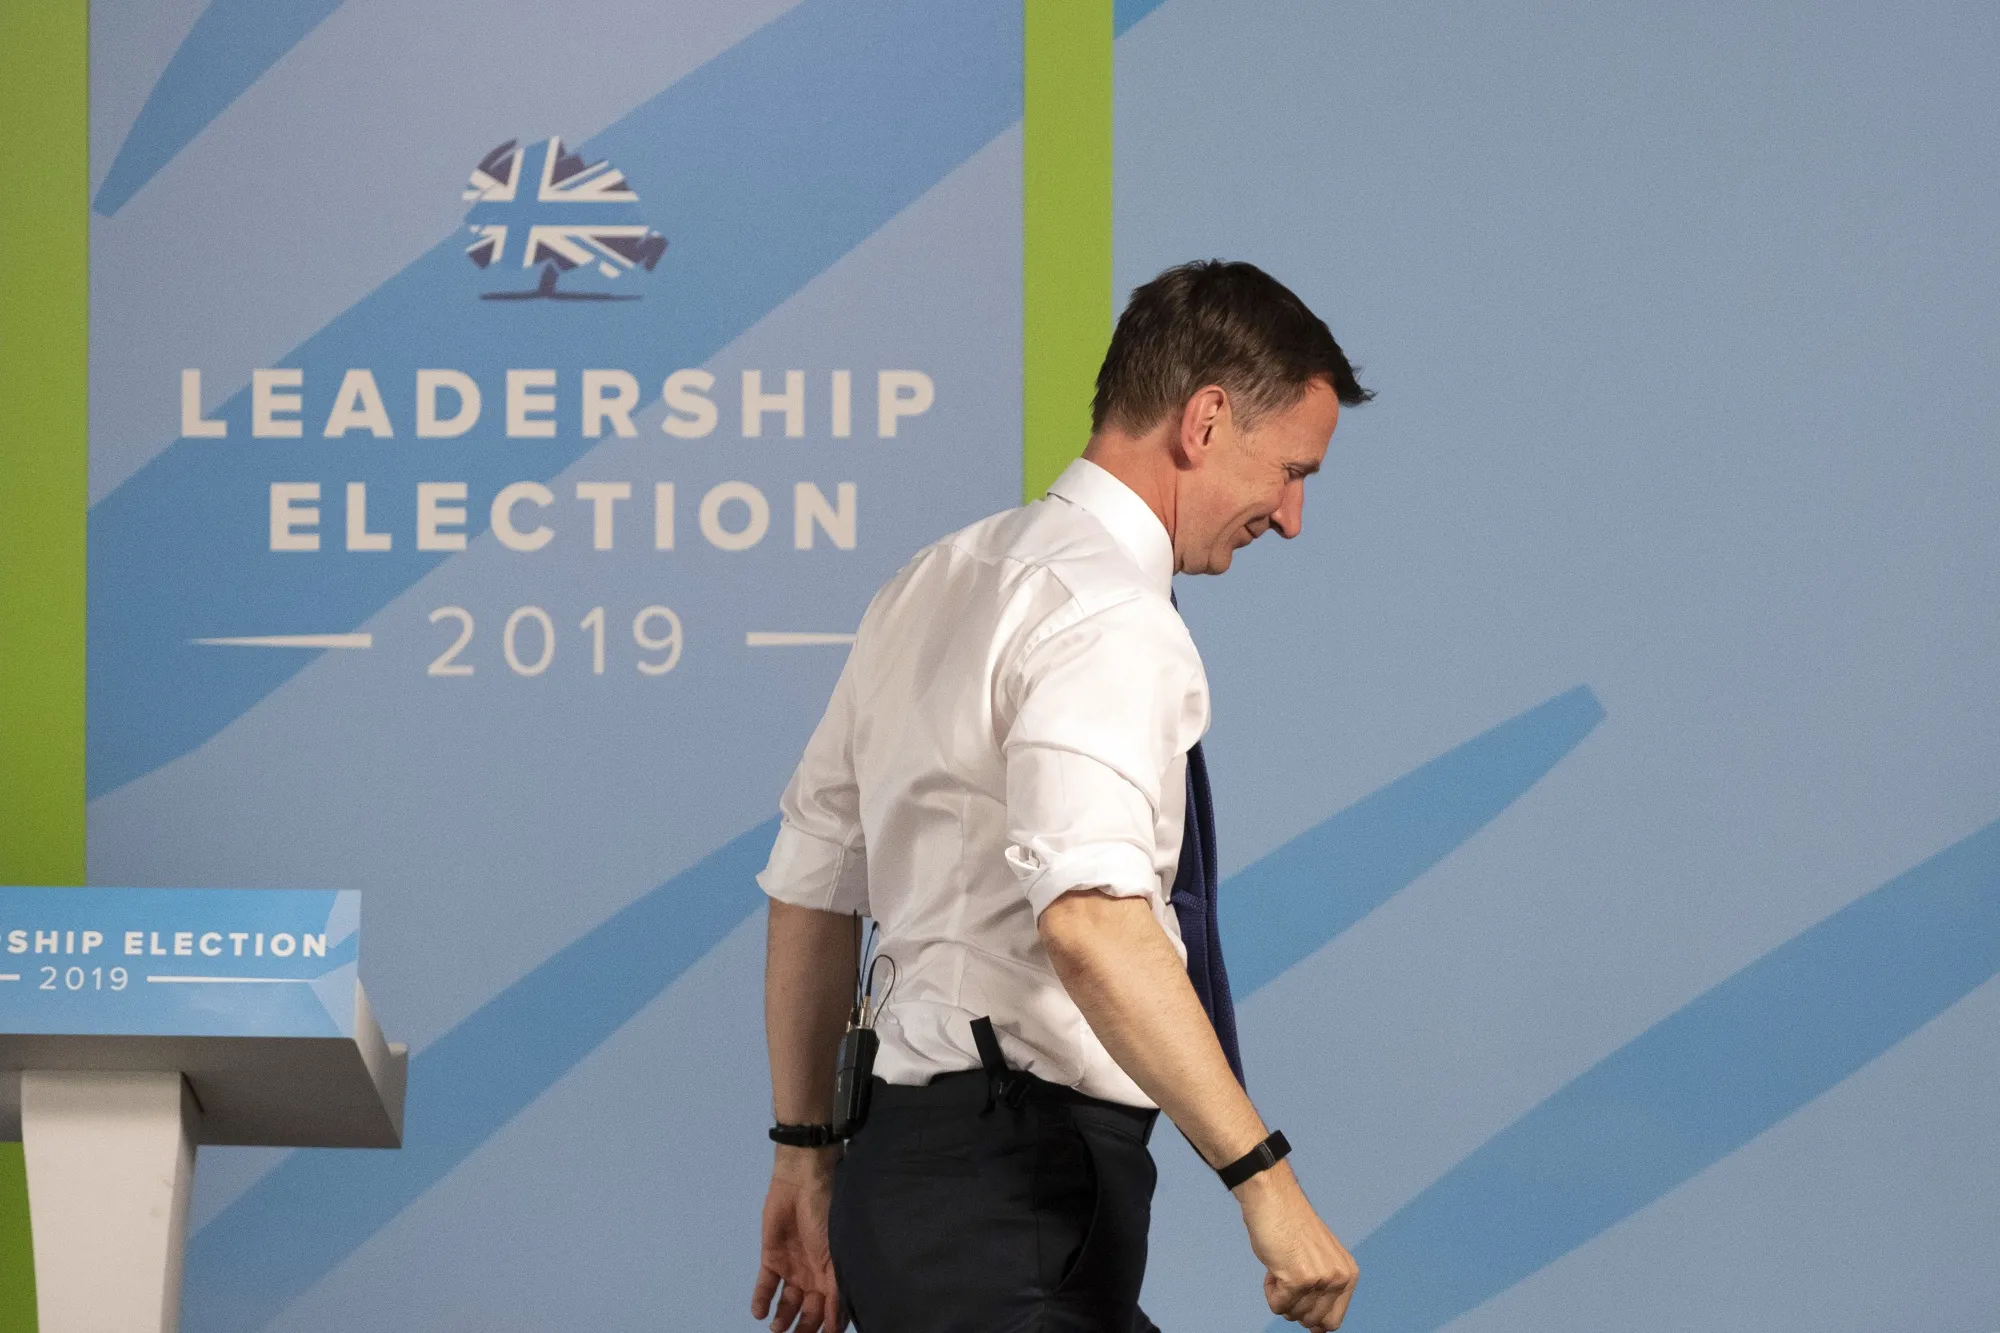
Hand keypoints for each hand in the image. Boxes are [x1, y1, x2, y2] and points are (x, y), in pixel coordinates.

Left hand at [751, 1148, 844, 1332]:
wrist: (802, 1183)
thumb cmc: (826, 1216)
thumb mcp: (836, 1255)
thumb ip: (835, 1291)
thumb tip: (837, 1326)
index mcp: (833, 1276)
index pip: (829, 1310)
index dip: (826, 1327)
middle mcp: (813, 1276)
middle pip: (808, 1311)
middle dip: (802, 1328)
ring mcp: (792, 1268)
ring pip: (787, 1303)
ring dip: (782, 1319)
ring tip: (776, 1330)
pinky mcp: (771, 1258)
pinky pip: (765, 1285)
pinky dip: (761, 1300)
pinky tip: (759, 1313)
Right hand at [1237, 1164, 1358, 1331]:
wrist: (1273, 1199)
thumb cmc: (1289, 1226)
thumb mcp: (1317, 1260)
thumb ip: (1323, 1290)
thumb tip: (1320, 1330)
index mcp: (1348, 1274)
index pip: (1334, 1321)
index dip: (1313, 1319)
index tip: (1298, 1303)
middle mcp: (1339, 1278)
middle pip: (1312, 1322)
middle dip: (1294, 1306)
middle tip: (1286, 1278)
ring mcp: (1321, 1279)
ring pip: (1293, 1314)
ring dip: (1280, 1295)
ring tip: (1280, 1266)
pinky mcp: (1299, 1279)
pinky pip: (1278, 1306)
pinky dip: (1270, 1291)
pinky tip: (1273, 1266)